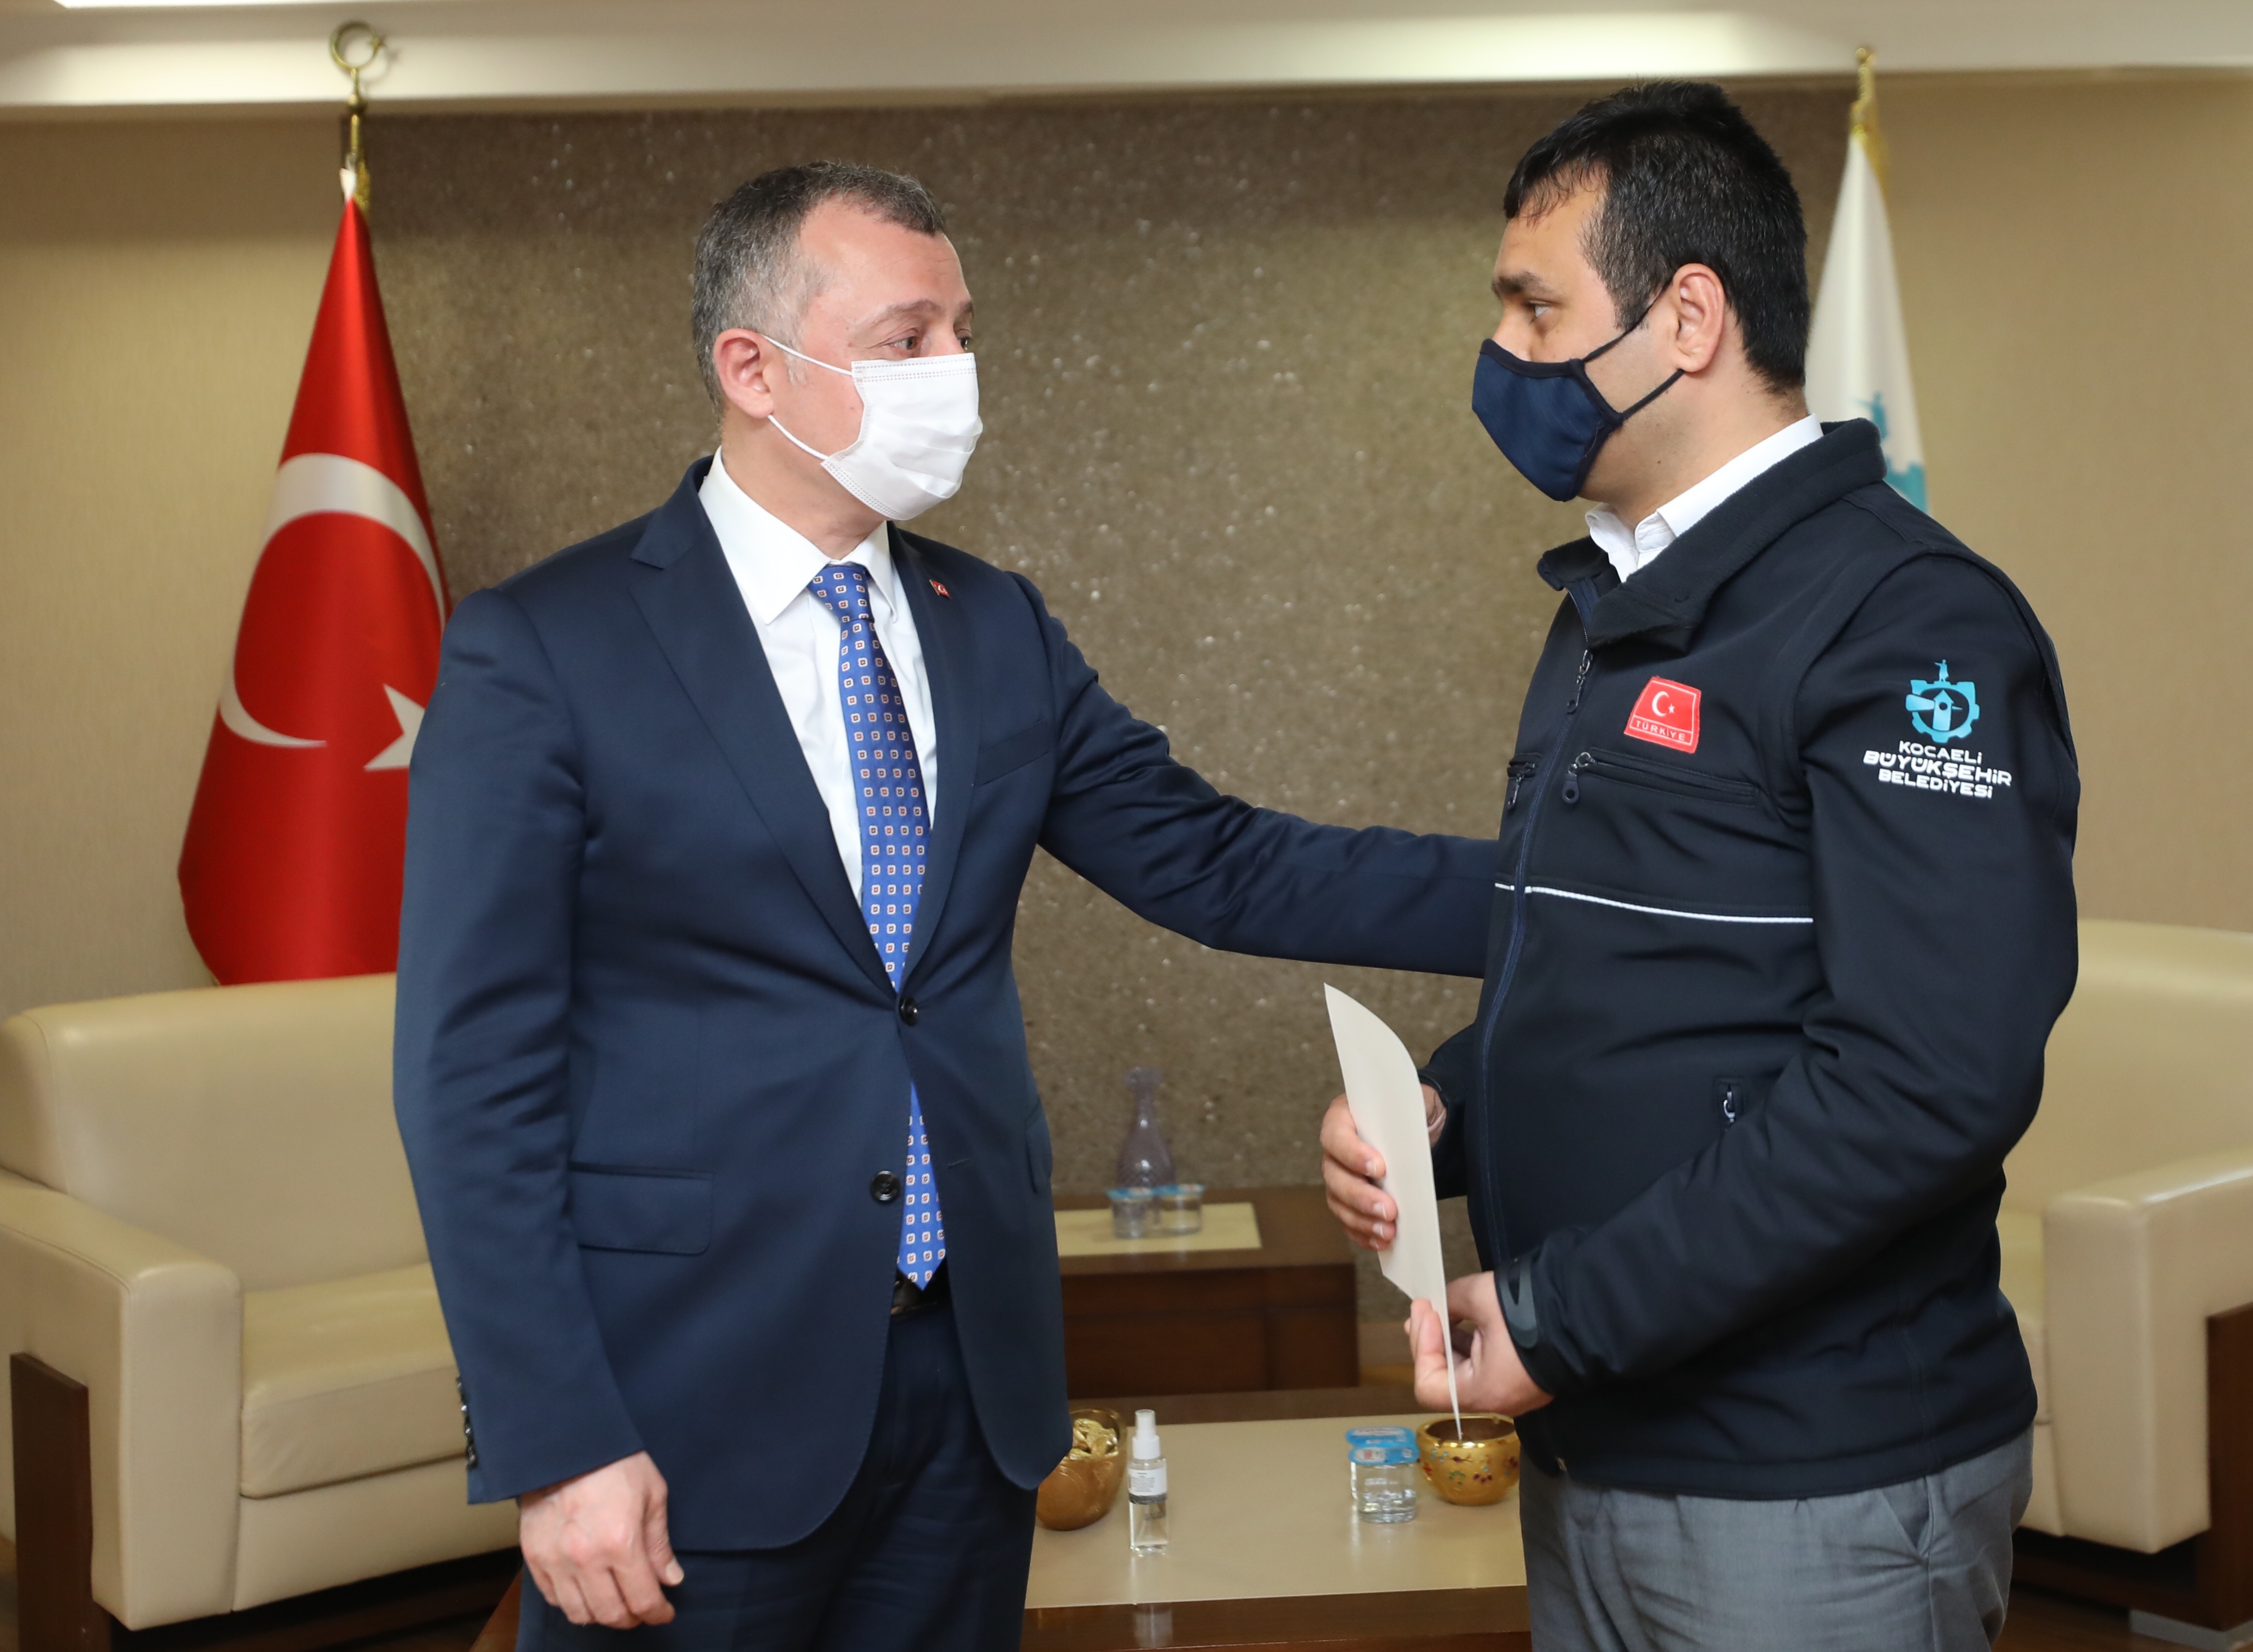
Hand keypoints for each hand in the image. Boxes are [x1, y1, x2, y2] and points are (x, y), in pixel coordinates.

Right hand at [519, 1451, 683, 1627]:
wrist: (567, 1442)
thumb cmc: (616, 1462)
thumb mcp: (652, 1495)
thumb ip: (659, 1543)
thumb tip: (671, 1579)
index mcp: (621, 1542)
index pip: (642, 1598)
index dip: (657, 1613)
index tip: (664, 1613)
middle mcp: (586, 1559)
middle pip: (610, 1613)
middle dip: (631, 1619)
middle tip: (641, 1611)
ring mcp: (556, 1560)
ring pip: (579, 1613)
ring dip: (600, 1615)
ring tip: (614, 1604)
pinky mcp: (534, 1556)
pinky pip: (553, 1597)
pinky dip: (572, 1603)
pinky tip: (586, 1591)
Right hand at [1319, 1086, 1443, 1251]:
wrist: (1420, 1128)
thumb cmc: (1410, 1114)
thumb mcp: (1410, 1104)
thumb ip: (1405, 1115)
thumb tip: (1411, 1137)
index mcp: (1343, 1117)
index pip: (1336, 1136)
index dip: (1353, 1153)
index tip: (1379, 1168)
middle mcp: (1335, 1150)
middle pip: (1334, 1176)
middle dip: (1361, 1196)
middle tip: (1389, 1210)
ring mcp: (1340, 1177)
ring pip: (1338, 1202)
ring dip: (1362, 1220)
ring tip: (1388, 1231)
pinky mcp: (1350, 1200)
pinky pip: (1349, 1220)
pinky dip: (1364, 1233)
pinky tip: (1382, 1241)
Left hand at [1408, 1272, 1551, 1416]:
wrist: (1588, 1312)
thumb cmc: (1528, 1311)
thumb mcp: (1479, 1295)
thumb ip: (1449, 1301)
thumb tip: (1438, 1305)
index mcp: (1484, 1392)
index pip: (1429, 1385)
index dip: (1421, 1347)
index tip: (1425, 1312)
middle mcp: (1498, 1401)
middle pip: (1446, 1381)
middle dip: (1430, 1343)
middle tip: (1424, 1310)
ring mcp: (1514, 1391)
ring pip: (1467, 1374)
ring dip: (1449, 1343)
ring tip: (1438, 1311)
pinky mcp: (1526, 1377)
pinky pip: (1488, 1368)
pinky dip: (1472, 1346)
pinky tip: (1466, 1319)